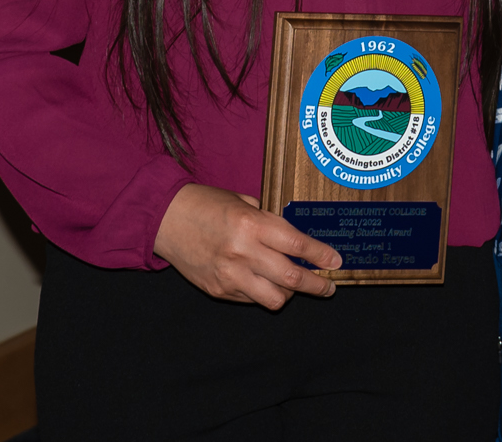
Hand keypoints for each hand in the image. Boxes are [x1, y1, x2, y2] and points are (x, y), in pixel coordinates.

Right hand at [152, 184, 341, 307]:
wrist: (165, 219)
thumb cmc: (207, 204)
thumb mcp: (243, 201)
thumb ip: (269, 221)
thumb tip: (297, 239)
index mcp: (251, 224)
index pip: (297, 244)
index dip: (321, 255)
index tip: (336, 262)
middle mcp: (242, 252)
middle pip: (291, 277)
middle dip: (316, 285)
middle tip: (328, 287)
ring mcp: (230, 275)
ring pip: (275, 298)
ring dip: (290, 294)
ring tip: (294, 286)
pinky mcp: (218, 290)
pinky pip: (252, 300)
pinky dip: (263, 293)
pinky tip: (264, 283)